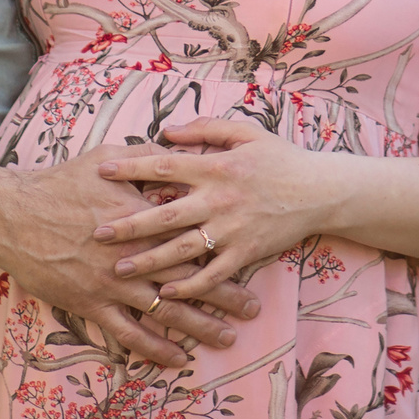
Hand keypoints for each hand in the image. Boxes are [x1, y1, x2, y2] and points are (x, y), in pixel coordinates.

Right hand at [0, 143, 261, 366]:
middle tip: (253, 307)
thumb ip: (148, 158)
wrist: (14, 215)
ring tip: (227, 337)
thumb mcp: (109, 157)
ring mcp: (114, 282)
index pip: (195, 235)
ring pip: (166, 310)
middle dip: (225, 294)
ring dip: (199, 326)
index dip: (224, 247)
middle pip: (190, 277)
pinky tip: (177, 359)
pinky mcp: (92, 304)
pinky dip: (155, 348)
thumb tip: (180, 151)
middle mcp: (135, 253)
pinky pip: (129, 333)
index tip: (251, 255)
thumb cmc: (61, 182)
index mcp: (144, 216)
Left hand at [92, 115, 342, 302]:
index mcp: (217, 166)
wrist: (321, 191)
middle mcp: (220, 198)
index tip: (101, 171)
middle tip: (96, 233)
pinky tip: (165, 290)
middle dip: (128, 224)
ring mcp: (232, 229)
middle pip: (165, 214)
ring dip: (149, 261)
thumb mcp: (246, 132)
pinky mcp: (246, 252)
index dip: (131, 168)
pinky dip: (188, 284)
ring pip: (182, 249)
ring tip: (120, 268)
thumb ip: (205, 128)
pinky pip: (212, 273)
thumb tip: (166, 131)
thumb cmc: (280, 158)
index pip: (165, 165)